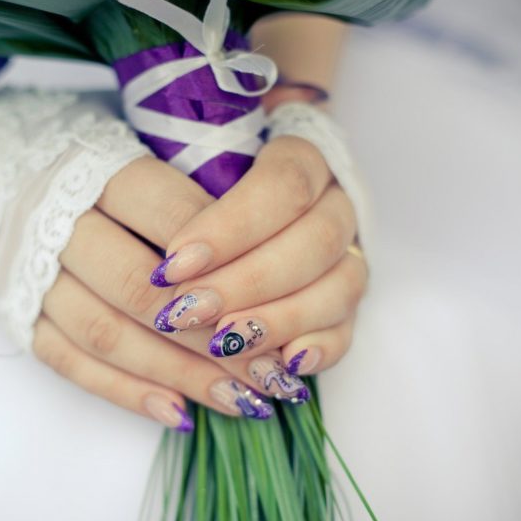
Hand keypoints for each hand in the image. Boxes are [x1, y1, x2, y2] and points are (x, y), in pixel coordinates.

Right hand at [33, 133, 366, 427]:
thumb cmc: (95, 170)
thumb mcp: (144, 158)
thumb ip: (195, 203)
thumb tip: (262, 265)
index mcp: (98, 171)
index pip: (171, 218)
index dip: (226, 264)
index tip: (280, 305)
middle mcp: (59, 224)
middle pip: (140, 289)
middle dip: (211, 337)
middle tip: (272, 372)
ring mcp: (33, 275)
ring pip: (107, 334)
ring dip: (179, 375)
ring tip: (242, 402)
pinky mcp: (19, 316)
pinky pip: (70, 362)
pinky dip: (125, 391)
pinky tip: (178, 413)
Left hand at [147, 134, 367, 379]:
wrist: (245, 213)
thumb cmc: (203, 191)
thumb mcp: (190, 180)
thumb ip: (185, 202)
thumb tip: (172, 265)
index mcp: (302, 159)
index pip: (282, 184)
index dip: (232, 227)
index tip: (174, 262)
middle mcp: (334, 204)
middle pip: (315, 240)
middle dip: (249, 282)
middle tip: (188, 311)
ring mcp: (347, 254)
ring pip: (341, 285)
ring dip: (281, 319)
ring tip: (226, 342)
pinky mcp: (345, 302)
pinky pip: (349, 327)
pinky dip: (322, 347)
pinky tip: (286, 361)